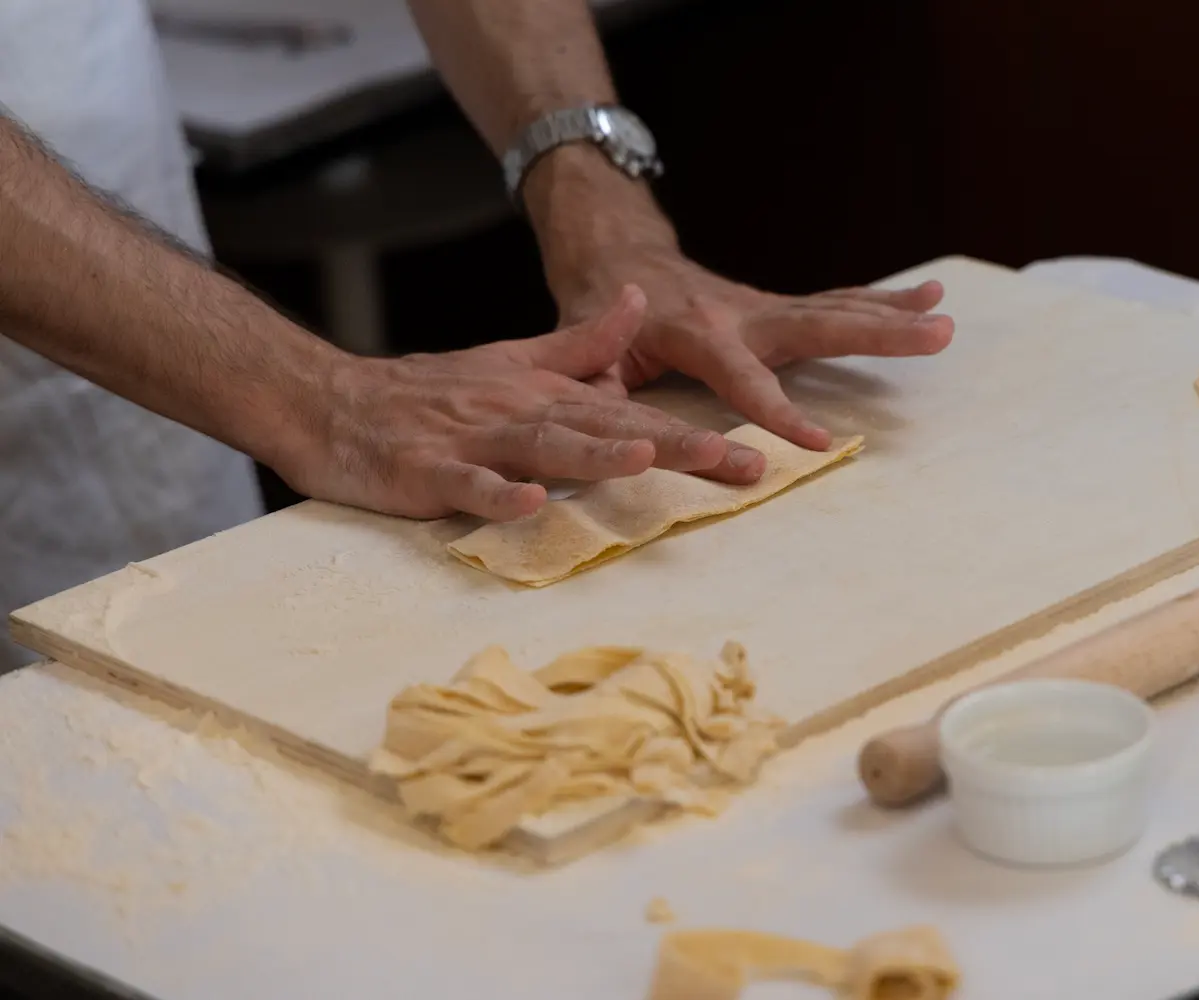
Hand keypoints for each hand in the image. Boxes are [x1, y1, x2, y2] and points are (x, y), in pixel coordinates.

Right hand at [275, 286, 765, 523]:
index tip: (757, 448)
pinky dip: (499, 494)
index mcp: (544, 393)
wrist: (331, 400)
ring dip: (598, 456)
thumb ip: (582, 343)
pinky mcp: (428, 472)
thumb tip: (640, 304)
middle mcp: (519, 412)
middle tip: (740, 462)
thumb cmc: (428, 391)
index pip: (632, 413)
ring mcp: (474, 441)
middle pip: (606, 428)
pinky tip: (532, 503)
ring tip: (650, 460)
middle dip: (676, 445)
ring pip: (545, 447)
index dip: (694, 428)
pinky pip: (467, 485)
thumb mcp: (512, 361)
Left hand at [554, 246, 954, 450]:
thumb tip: (611, 434)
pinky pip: (836, 305)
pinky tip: (927, 298)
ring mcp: (764, 307)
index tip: (817, 442)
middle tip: (935, 334)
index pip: (742, 378)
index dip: (776, 411)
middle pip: (819, 325)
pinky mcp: (778, 308)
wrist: (617, 256)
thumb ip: (598, 388)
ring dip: (893, 313)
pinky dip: (881, 302)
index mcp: (694, 333)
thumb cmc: (598, 313)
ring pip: (837, 309)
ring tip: (944, 316)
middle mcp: (740, 314)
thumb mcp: (583, 350)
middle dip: (878, 333)